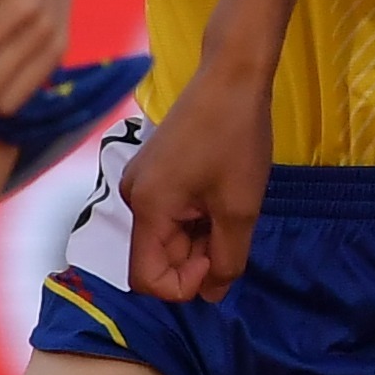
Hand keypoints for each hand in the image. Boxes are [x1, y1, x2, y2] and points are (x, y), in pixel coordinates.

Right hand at [121, 81, 273, 300]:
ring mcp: (143, 184)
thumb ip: (227, 258)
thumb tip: (212, 296)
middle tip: (235, 227)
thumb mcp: (240, 207)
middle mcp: (134, 198)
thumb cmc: (236, 139)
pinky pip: (171, 213)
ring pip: (169, 236)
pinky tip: (224, 195)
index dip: (185, 285)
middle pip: (159, 257)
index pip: (146, 280)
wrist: (230, 78)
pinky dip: (198, 217)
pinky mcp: (155, 172)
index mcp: (148, 208)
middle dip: (198, 257)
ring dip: (202, 236)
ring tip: (232, 205)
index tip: (219, 257)